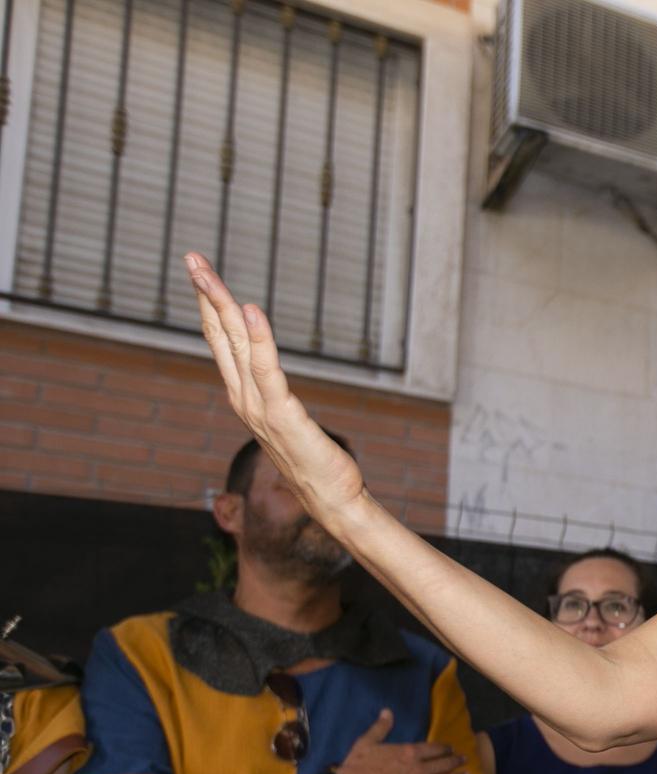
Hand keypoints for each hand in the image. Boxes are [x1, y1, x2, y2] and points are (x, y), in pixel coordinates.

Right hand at [185, 253, 366, 521]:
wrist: (331, 500)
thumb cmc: (315, 462)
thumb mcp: (287, 421)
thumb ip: (275, 397)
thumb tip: (272, 378)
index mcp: (244, 397)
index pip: (221, 342)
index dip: (209, 306)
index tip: (201, 273)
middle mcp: (243, 398)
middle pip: (219, 336)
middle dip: (206, 294)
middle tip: (192, 257)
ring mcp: (259, 407)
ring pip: (234, 345)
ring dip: (220, 305)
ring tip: (206, 272)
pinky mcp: (282, 414)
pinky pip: (266, 370)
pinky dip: (258, 339)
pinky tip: (249, 310)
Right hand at [336, 710, 468, 773]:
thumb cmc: (358, 766)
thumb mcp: (367, 742)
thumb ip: (381, 727)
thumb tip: (387, 712)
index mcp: (410, 753)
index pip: (435, 749)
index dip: (446, 748)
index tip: (451, 749)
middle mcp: (420, 770)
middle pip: (444, 765)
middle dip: (456, 761)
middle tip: (464, 760)